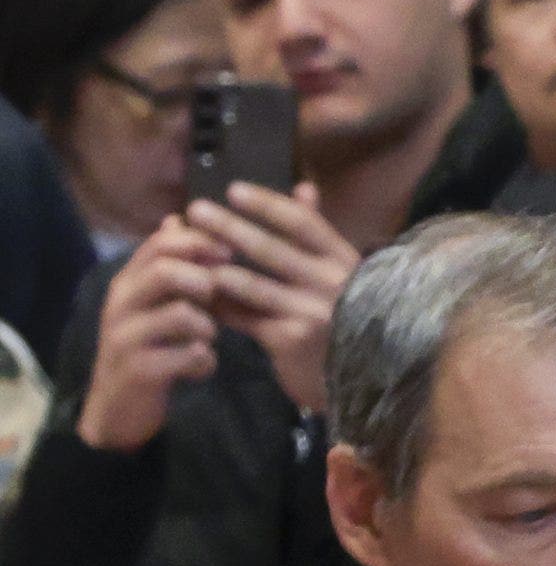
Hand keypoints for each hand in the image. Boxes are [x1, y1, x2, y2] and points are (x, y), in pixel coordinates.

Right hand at [73, 219, 226, 452]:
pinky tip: (201, 367)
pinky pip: (187, 355)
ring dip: (207, 326)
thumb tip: (176, 220)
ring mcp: (126, 336)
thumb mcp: (155, 303)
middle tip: (219, 298)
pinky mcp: (139, 369)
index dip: (200, 243)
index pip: (161, 243)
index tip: (230, 253)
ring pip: (181, 314)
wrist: (119, 407)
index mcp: (129, 281)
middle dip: (204, 281)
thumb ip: (168, 268)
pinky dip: (204, 361)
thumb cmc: (148, 348)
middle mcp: (122, 302)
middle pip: (166, 271)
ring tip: (207, 339)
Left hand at [185, 183, 359, 413]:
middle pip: (271, 249)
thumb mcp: (340, 273)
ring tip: (186, 252)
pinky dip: (218, 304)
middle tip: (196, 210)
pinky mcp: (290, 340)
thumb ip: (318, 234)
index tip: (233, 190)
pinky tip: (197, 294)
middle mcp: (331, 286)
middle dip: (229, 227)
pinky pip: (242, 316)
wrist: (358, 379)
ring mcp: (311, 314)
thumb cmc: (342, 318)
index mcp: (344, 262)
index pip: (303, 224)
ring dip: (214, 266)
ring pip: (251, 283)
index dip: (267, 205)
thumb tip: (305, 187)